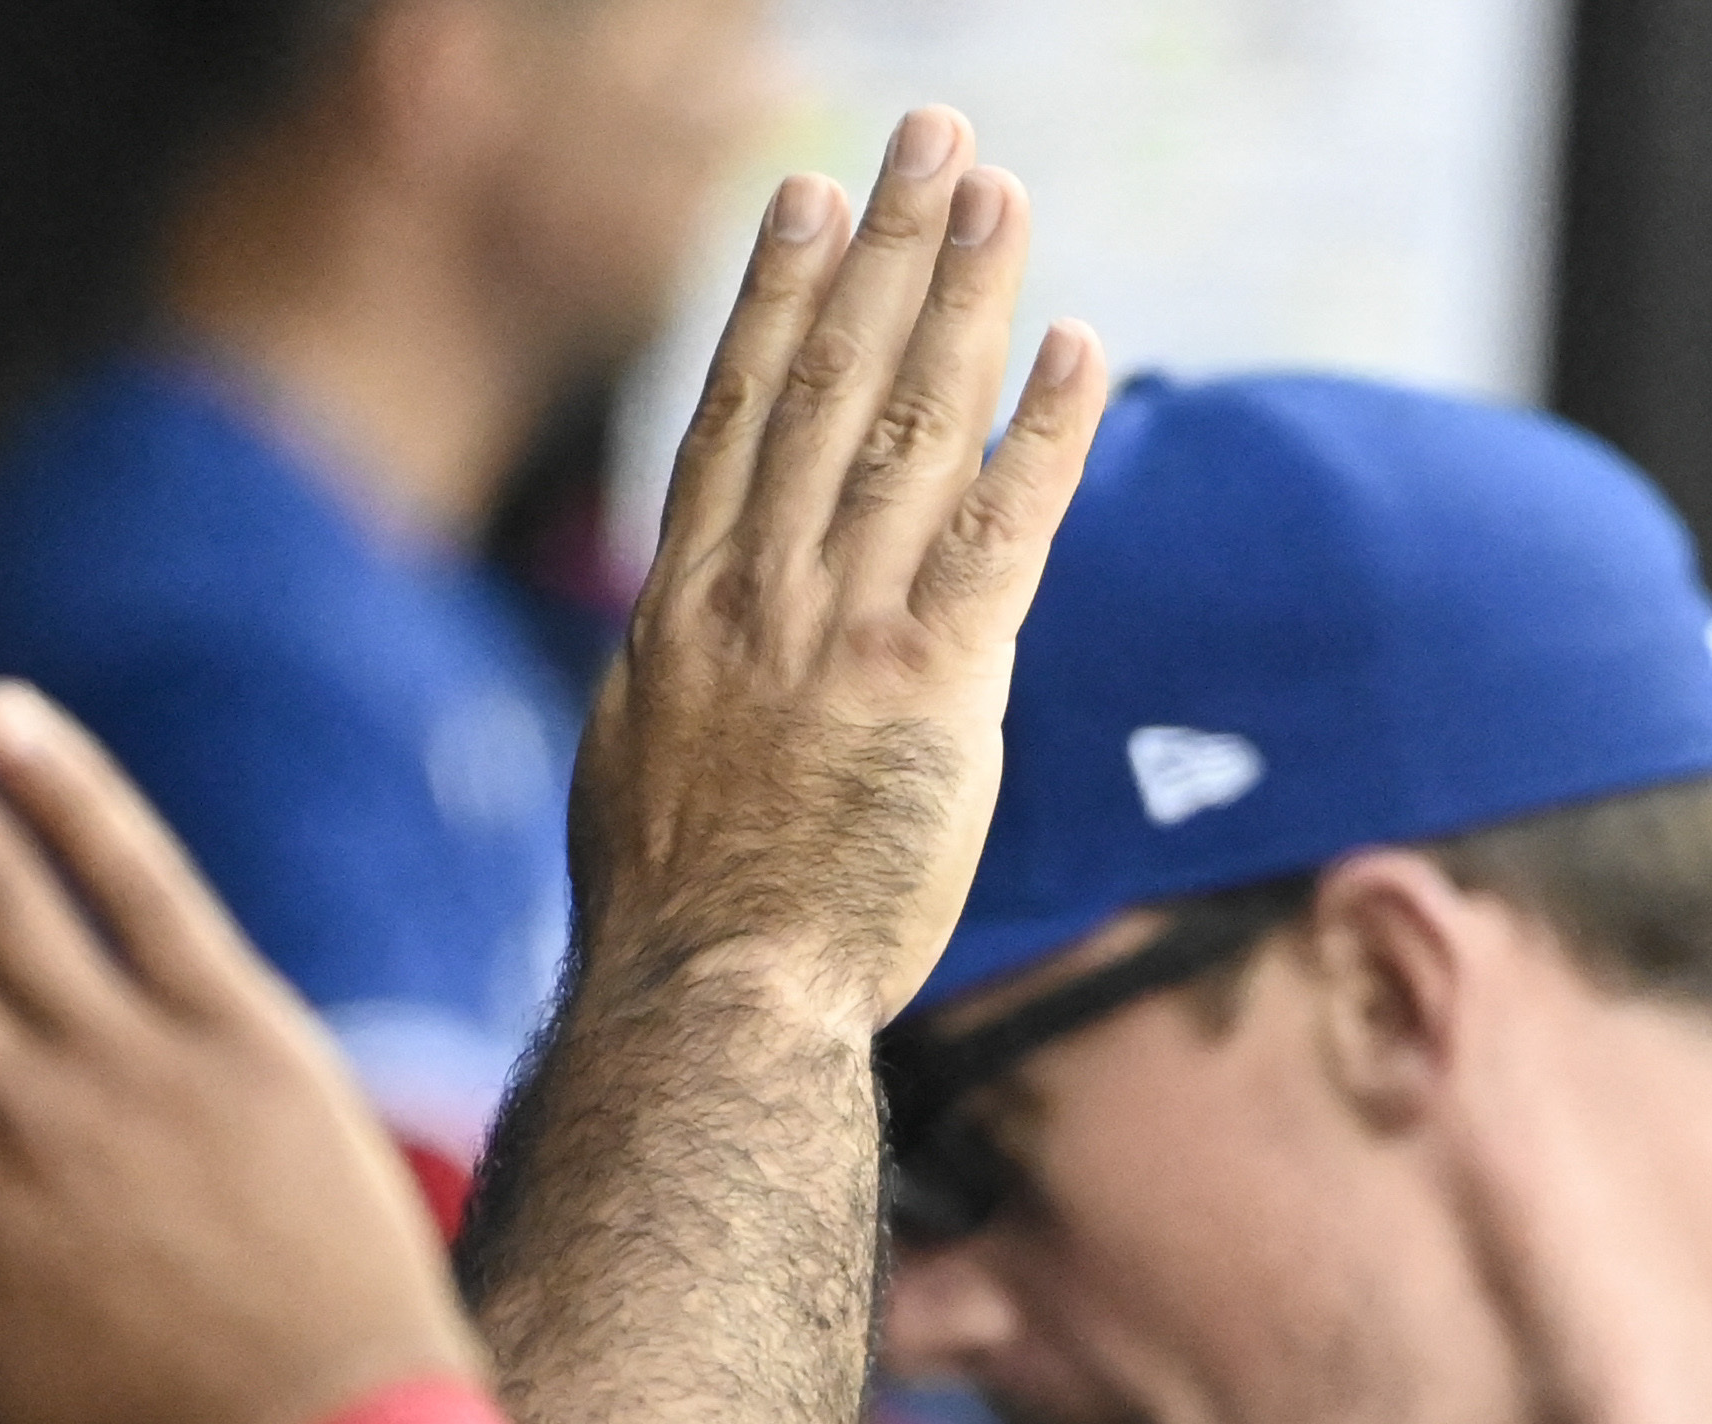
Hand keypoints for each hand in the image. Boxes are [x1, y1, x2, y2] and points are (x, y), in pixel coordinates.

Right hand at [569, 113, 1104, 1024]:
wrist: (707, 999)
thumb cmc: (673, 923)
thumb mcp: (637, 769)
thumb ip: (676, 686)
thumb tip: (678, 659)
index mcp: (684, 606)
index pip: (739, 412)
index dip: (776, 292)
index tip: (809, 196)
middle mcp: (760, 590)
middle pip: (829, 380)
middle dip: (883, 246)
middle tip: (929, 136)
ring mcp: (843, 630)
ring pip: (912, 425)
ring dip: (961, 295)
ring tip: (998, 189)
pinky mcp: (932, 686)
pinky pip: (1002, 531)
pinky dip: (1042, 431)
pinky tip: (1074, 344)